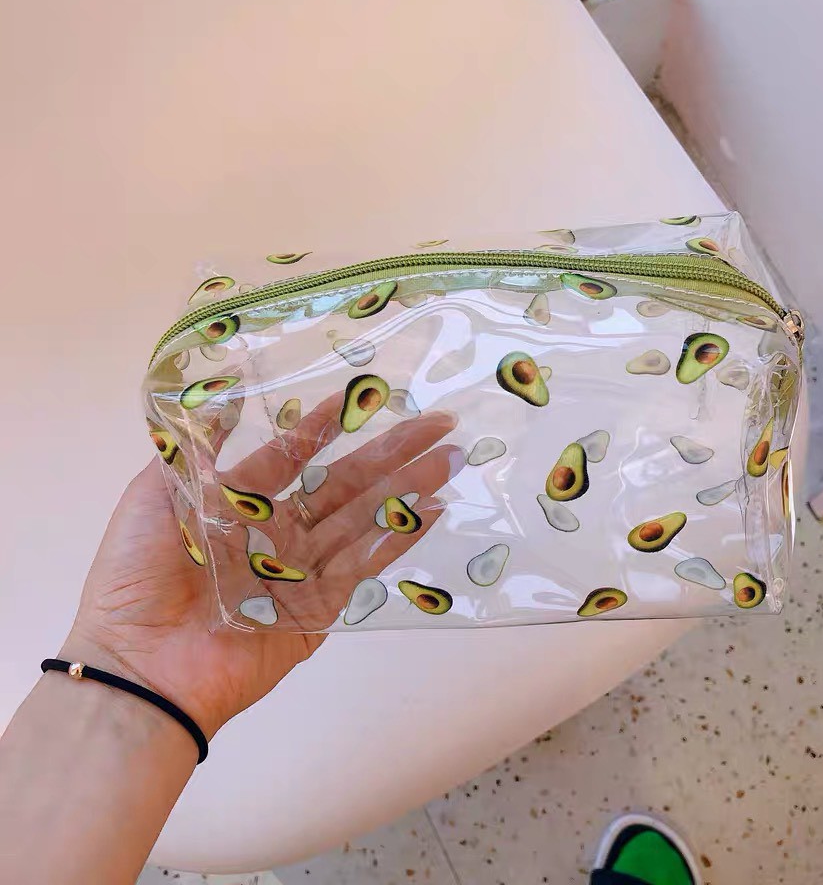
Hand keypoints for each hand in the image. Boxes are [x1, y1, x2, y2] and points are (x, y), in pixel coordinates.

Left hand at [63, 399, 460, 737]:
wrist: (140, 663)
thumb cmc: (137, 573)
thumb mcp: (154, 493)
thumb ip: (195, 447)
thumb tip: (221, 394)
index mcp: (241, 502)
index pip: (295, 454)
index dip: (328, 425)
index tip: (363, 397)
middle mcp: (279, 532)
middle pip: (345, 483)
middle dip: (392, 453)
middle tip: (438, 425)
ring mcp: (303, 571)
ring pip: (365, 519)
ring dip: (408, 489)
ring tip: (449, 460)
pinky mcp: (319, 609)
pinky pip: (364, 567)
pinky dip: (398, 539)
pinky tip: (430, 511)